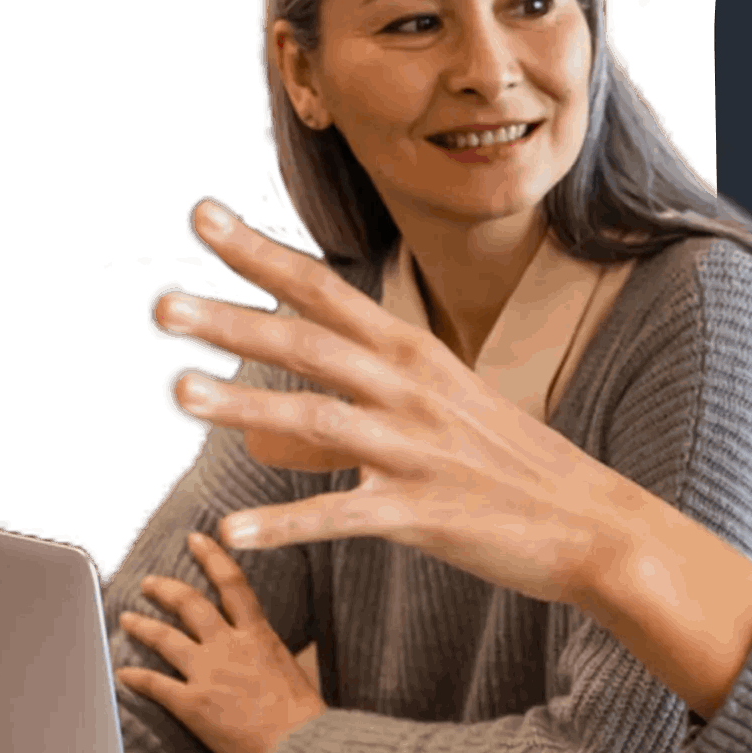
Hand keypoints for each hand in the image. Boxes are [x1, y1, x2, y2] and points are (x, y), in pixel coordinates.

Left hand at [114, 531, 326, 752]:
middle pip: (190, 605)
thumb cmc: (304, 716)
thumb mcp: (290, 670)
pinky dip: (135, 678)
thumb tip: (260, 651)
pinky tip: (122, 674)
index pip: (233, 584)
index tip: (197, 540)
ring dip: (142, 626)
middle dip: (165, 590)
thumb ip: (267, 654)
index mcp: (259, 636)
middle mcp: (230, 647)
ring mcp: (208, 674)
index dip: (213, 557)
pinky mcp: (192, 704)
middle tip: (150, 583)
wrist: (300, 746)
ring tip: (127, 618)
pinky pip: (155, 684)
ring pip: (165, 639)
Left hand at [154, 200, 751, 717]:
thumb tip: (300, 389)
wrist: (593, 524)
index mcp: (414, 355)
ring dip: (243, 404)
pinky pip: (341, 517)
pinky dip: (285, 526)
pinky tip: (233, 535)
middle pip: (307, 343)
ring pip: (316, 418)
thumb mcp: (448, 403)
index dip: (259, 254)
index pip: (324, 290)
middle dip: (230, 320)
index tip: (200, 217)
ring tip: (174, 393)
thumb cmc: (513, 464)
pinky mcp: (422, 514)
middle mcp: (411, 391)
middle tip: (158, 304)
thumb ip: (373, 389)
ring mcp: (416, 451)